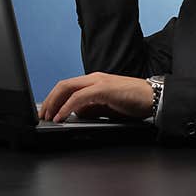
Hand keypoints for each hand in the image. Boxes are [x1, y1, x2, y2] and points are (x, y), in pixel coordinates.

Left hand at [39, 72, 153, 121]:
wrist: (154, 98)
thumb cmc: (134, 102)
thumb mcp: (108, 107)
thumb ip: (92, 109)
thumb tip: (77, 114)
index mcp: (95, 81)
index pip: (68, 86)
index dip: (54, 98)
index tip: (47, 112)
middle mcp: (94, 78)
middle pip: (63, 85)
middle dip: (49, 100)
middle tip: (42, 115)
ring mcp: (98, 81)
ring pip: (68, 88)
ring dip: (54, 103)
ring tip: (48, 117)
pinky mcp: (103, 89)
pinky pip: (79, 97)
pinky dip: (67, 107)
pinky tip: (61, 116)